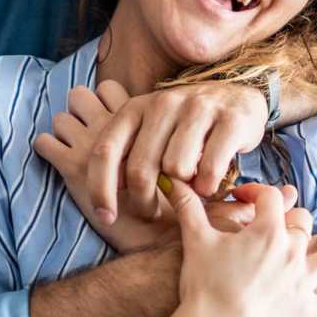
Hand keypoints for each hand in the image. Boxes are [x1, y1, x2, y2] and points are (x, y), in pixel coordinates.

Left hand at [33, 79, 267, 228]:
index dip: (101, 189)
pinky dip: (208, 185)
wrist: (241, 99)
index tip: (106, 217)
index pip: (105, 151)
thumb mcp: (148, 132)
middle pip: (140, 168)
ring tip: (187, 191)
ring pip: (176, 169)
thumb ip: (122, 151)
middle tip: (153, 213)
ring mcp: (197, 108)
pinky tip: (209, 186)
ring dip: (182, 190)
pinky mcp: (230, 119)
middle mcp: (162, 103)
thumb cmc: (184, 129)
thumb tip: (75, 171)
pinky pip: (209, 168)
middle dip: (144, 200)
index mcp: (134, 108)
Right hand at [163, 177, 316, 316]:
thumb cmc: (203, 284)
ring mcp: (302, 281)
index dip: (257, 192)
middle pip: (303, 224)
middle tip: (293, 220)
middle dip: (297, 219)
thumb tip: (174, 181)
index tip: (242, 197)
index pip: (271, 198)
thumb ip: (188, 206)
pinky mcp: (304, 310)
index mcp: (268, 230)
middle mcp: (292, 252)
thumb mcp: (195, 239)